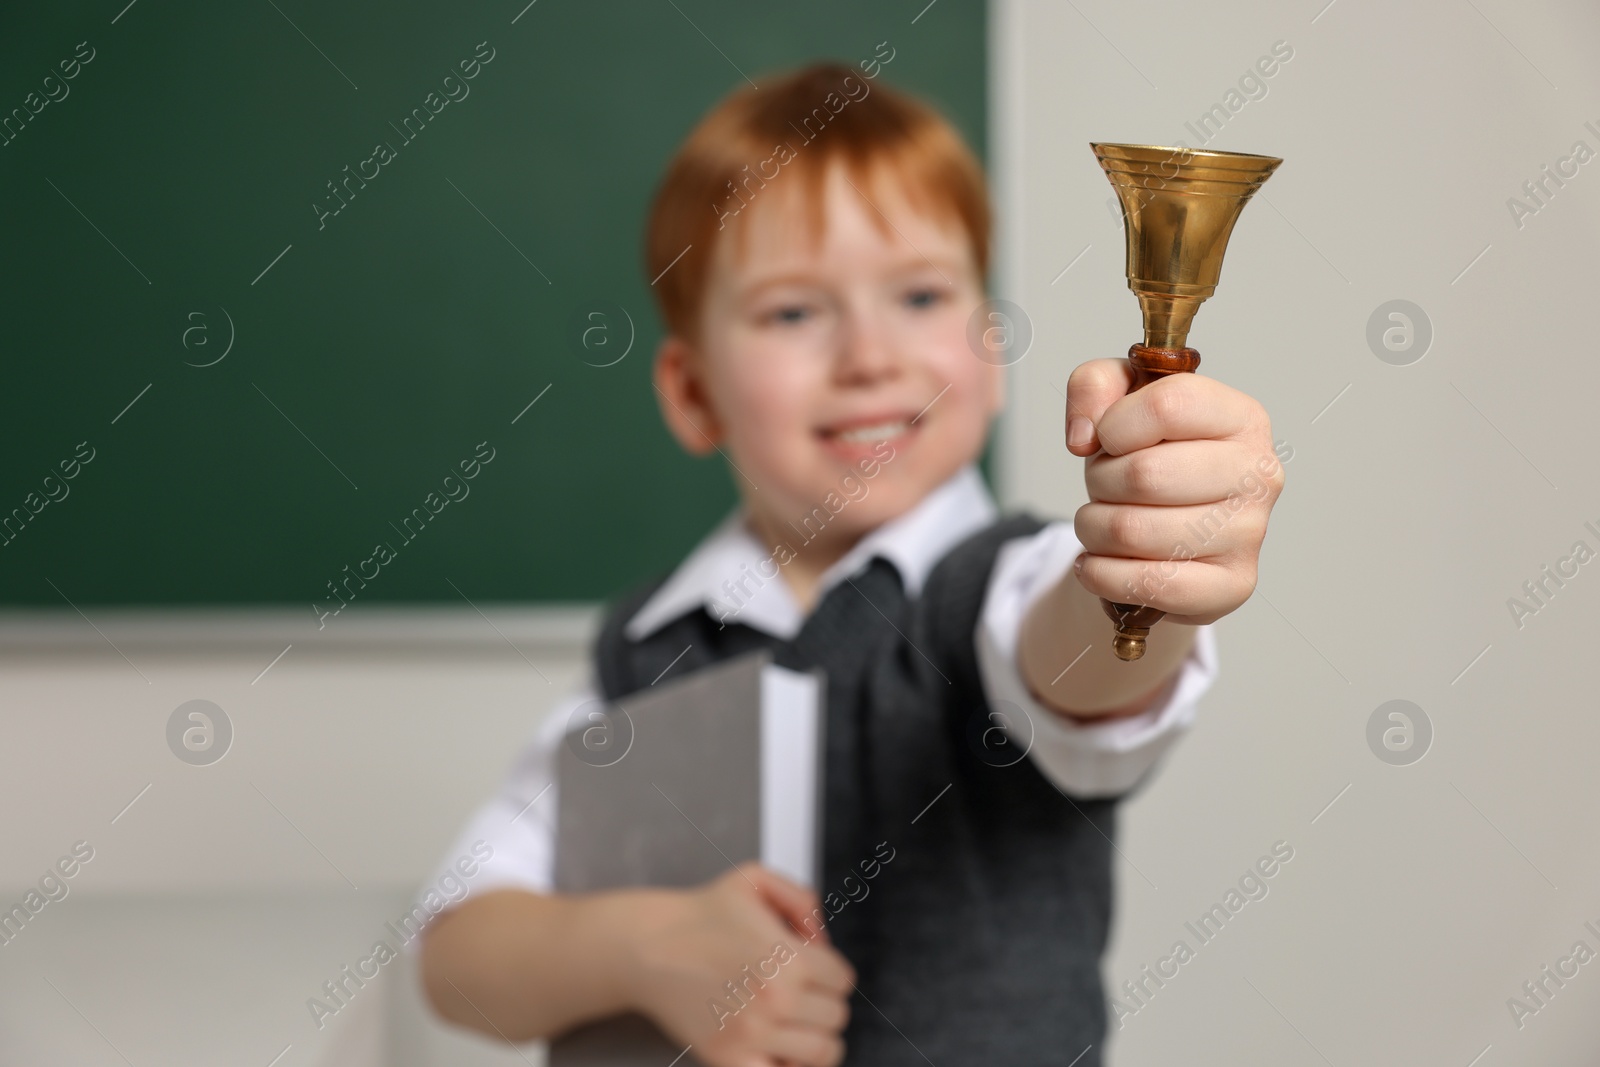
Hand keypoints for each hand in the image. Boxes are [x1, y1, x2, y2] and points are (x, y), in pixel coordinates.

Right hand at [628, 863, 855, 1066]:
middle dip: (822, 1001)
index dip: (829, 970)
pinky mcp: (727, 1058)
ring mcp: (751, 1034)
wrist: (648, 946)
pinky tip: (779, 1049)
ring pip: (823, 1051)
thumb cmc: (701, 914)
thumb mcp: (754, 879)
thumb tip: (823, 941)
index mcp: (790, 958)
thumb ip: (803, 900)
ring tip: (796, 1023)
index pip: (843, 980)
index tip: (809, 967)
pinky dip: (790, 1065)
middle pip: (836, 1016)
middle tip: (798, 992)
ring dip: (815, 1036)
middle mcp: (775, 1000)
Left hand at [1064, 359, 1284, 624]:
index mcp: (1241, 417)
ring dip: (1093, 527)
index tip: (1109, 438)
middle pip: (1145, 475)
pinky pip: (1148, 584)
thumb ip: (1093, 384)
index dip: (1116, 425)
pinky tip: (1097, 561)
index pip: (1169, 405)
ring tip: (1102, 521)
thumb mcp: (1118, 397)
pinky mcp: (1233, 585)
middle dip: (1100, 480)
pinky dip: (1102, 573)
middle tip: (1106, 485)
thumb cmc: (1149, 454)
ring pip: (1133, 531)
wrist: (1168, 523)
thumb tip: (1083, 437)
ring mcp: (1250, 533)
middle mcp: (1258, 473)